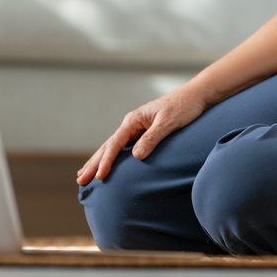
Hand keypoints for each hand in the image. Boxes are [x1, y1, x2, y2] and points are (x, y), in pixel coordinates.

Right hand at [75, 86, 207, 184]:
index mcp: (134, 120)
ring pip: (112, 147)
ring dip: (99, 161)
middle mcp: (131, 124)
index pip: (114, 144)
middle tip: (80, 180)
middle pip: (107, 146)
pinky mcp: (143, 133)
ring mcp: (136, 129)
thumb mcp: (168, 122)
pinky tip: (108, 166)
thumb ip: (152, 138)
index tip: (100, 176)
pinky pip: (123, 148)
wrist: (195, 97)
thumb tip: (135, 156)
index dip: (106, 161)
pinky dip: (112, 158)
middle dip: (94, 163)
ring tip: (84, 175)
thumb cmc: (183, 107)